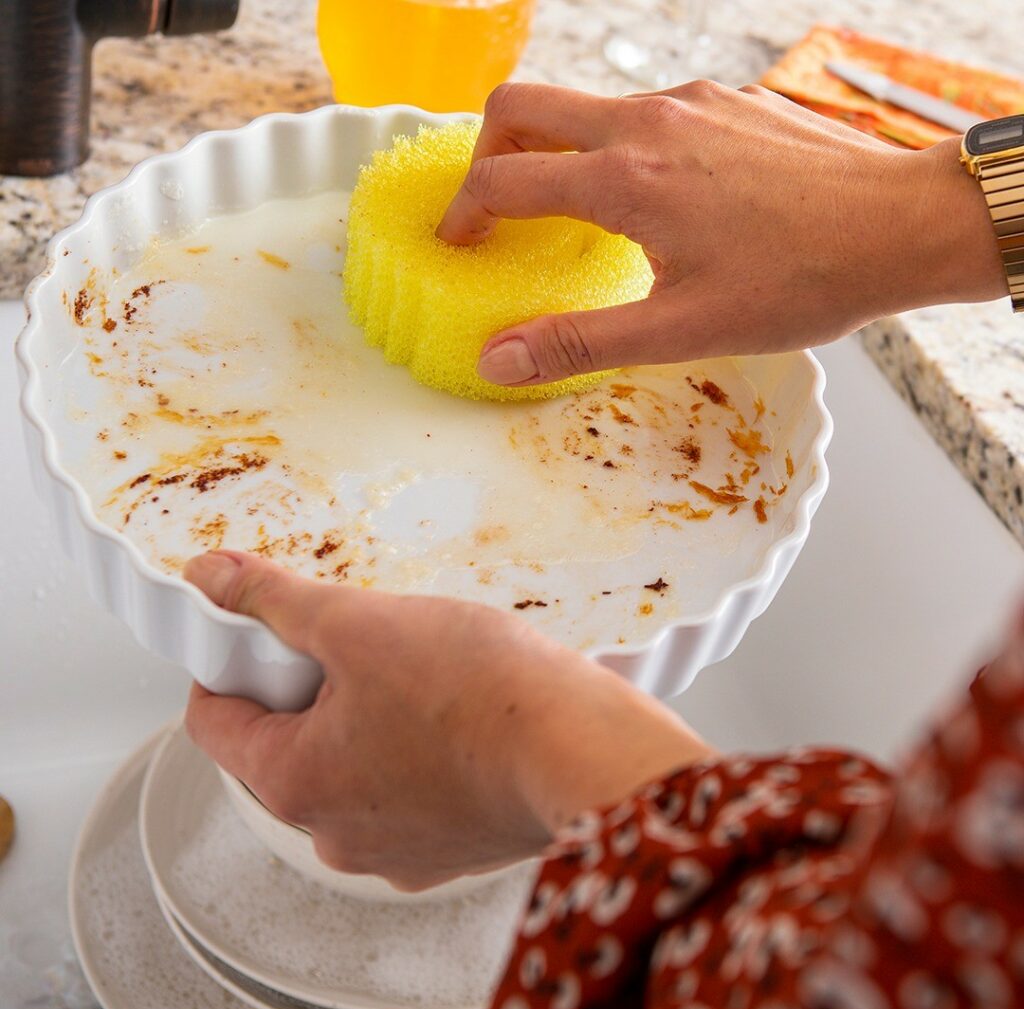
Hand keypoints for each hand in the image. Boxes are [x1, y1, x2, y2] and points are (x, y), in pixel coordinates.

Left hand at [184, 551, 712, 888]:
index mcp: (296, 784)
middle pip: (285, 748)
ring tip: (418, 679)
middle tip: (355, 645)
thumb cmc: (481, 695)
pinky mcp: (451, 851)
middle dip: (307, 691)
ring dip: (363, 724)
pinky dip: (413, 756)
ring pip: (349, 772)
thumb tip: (212, 578)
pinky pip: (405, 795)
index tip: (257, 631)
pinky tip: (454, 718)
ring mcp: (397, 851)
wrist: (585, 750)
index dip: (228, 662)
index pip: (215, 722)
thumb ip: (275, 600)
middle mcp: (336, 836)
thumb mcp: (359, 623)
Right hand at [436, 81, 1006, 387]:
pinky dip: (611, 146)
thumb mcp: (680, 329)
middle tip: (491, 209)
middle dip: (487, 152)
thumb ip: (579, 341)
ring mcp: (688, 101)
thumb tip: (499, 358)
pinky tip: (646, 197)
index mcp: (625, 179)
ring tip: (566, 212)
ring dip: (553, 150)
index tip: (455, 243)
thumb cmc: (802, 280)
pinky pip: (639, 110)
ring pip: (583, 104)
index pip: (503, 179)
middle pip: (523, 105)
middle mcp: (647, 122)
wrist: (901, 226)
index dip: (462, 213)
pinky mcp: (722, 100)